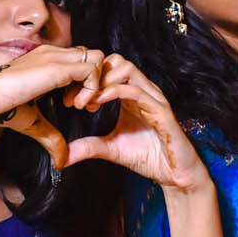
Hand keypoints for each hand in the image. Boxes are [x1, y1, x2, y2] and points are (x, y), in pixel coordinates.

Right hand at [0, 43, 105, 167]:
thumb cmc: (0, 107)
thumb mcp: (34, 122)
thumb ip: (51, 137)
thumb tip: (61, 160)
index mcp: (47, 60)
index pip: (82, 60)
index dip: (87, 82)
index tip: (78, 105)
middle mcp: (53, 54)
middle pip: (94, 55)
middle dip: (98, 80)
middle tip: (85, 105)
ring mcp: (55, 57)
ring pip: (97, 58)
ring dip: (97, 83)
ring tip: (81, 105)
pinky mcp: (56, 67)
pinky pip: (91, 70)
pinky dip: (91, 89)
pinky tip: (76, 106)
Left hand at [62, 54, 209, 193]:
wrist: (174, 175)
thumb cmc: (149, 158)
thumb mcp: (110, 149)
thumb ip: (89, 146)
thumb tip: (63, 155)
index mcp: (131, 96)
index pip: (108, 70)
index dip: (86, 80)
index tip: (69, 100)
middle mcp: (143, 91)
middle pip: (115, 61)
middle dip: (92, 76)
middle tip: (75, 98)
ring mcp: (153, 98)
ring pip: (126, 68)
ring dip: (101, 81)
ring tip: (85, 102)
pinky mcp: (160, 110)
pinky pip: (135, 90)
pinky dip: (113, 92)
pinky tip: (97, 103)